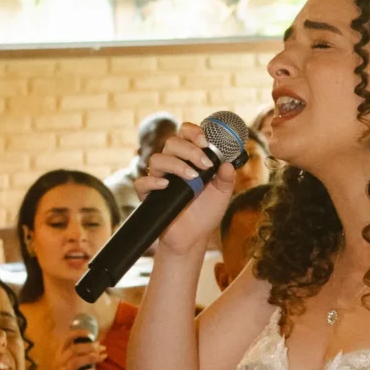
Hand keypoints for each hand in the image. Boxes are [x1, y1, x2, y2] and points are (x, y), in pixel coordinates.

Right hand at [36, 333, 104, 369]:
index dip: (77, 334)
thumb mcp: (70, 367)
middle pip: (73, 350)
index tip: (90, 334)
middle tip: (101, 347)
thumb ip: (81, 357)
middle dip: (89, 347)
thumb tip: (98, 347)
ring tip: (101, 357)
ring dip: (89, 358)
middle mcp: (59, 362)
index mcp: (60, 355)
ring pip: (74, 362)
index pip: (66, 340)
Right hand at [147, 125, 236, 254]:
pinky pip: (141, 183)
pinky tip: (166, 186)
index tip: (206, 142)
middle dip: (189, 150)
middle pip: (171, 143)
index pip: (185, 133)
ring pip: (157, 159)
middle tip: (205, 164)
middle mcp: (172, 164)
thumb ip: (226, 178)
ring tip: (193, 178)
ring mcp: (159, 178)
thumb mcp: (222, 193)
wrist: (195, 237)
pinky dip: (152, 182)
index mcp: (189, 158)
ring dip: (176, 165)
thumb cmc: (207, 211)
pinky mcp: (149, 196)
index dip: (193, 132)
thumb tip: (228, 165)